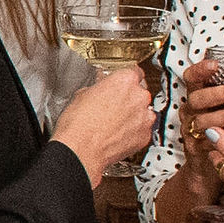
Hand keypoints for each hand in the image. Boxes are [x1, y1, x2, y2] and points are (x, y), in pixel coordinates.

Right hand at [52, 66, 155, 186]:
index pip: (135, 72)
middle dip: (128, 98)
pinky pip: (142, 129)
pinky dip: (133, 131)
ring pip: (143, 111)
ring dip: (132, 115)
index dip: (125, 79)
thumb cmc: (78, 125)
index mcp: (125, 80)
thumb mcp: (82, 95)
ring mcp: (145, 117)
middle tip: (112, 106)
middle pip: (140, 92)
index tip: (121, 84)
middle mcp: (139, 96)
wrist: (80, 151)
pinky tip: (117, 134)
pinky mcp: (145, 136)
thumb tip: (100, 89)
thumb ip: (99, 88)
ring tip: (114, 123)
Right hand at [176, 63, 223, 192]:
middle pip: (197, 99)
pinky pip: (207, 142)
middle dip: (217, 93)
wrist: (205, 166)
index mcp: (197, 99)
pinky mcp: (195, 149)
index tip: (215, 65)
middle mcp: (190, 113)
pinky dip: (223, 139)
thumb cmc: (220, 133)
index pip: (192, 79)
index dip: (201, 70)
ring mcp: (191, 131)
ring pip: (203, 121)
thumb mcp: (223, 110)